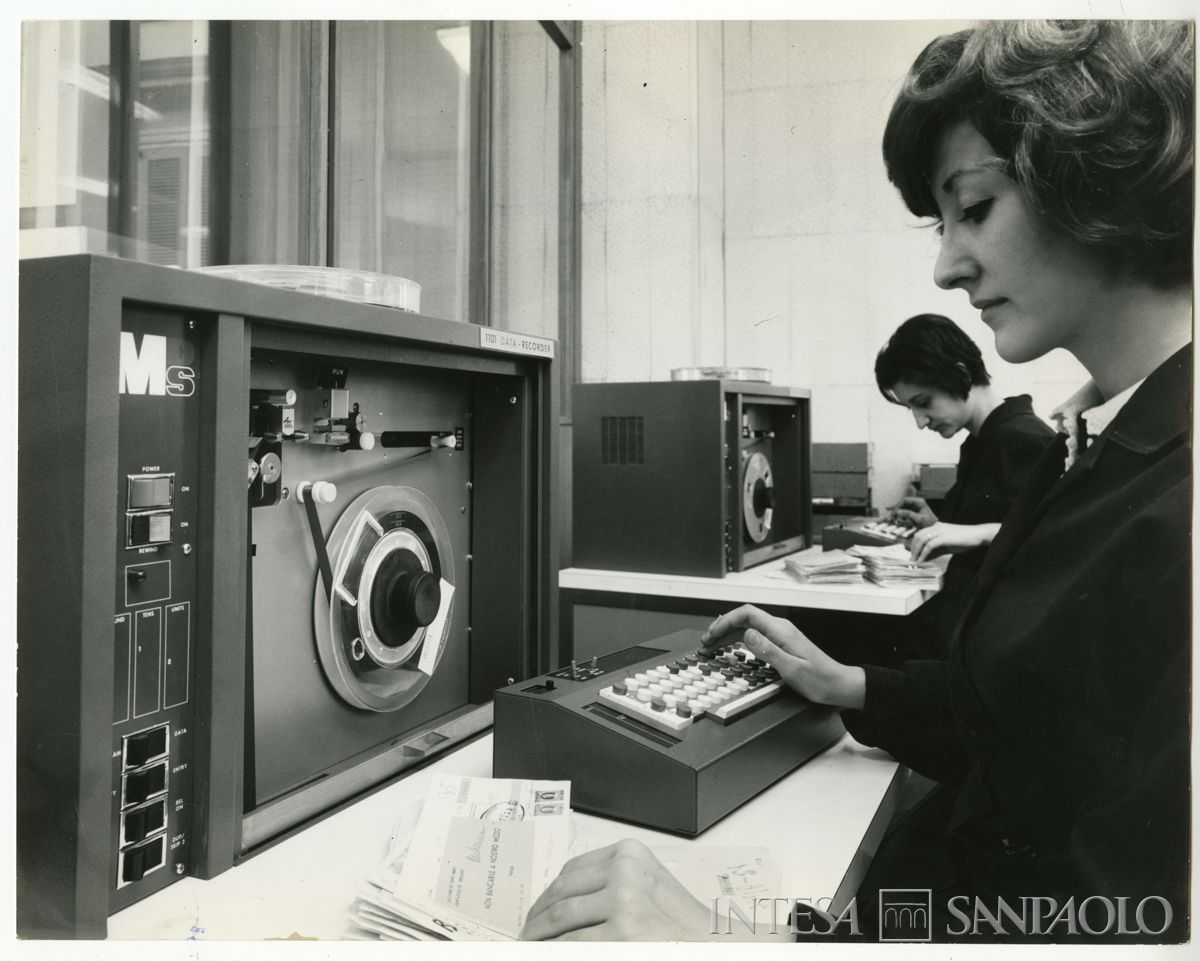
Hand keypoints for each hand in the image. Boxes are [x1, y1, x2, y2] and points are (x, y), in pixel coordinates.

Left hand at [519, 839, 715, 940]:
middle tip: (526, 935)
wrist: (712, 942)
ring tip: (530, 946)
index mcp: (629, 853)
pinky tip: (549, 953)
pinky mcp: (623, 932)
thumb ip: (609, 883)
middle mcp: (625, 871)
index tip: (536, 912)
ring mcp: (624, 901)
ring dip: (539, 936)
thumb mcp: (646, 885)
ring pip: (562, 918)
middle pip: (562, 893)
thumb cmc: (680, 922)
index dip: (547, 895)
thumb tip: (557, 906)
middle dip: (538, 918)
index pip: (572, 871)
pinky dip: (555, 950)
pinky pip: (573, 944)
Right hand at [700, 605, 864, 709]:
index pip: (747, 614)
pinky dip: (738, 641)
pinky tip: (730, 648)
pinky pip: (754, 637)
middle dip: (721, 628)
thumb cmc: (820, 679)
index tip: (713, 634)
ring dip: (727, 635)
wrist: (839, 685)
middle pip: (744, 619)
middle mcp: (779, 629)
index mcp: (781, 630)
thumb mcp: (792, 668)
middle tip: (705, 642)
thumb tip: (746, 634)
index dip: (726, 621)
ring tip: (712, 646)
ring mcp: (780, 635)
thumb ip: (768, 650)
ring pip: (747, 628)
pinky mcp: (780, 644)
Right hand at [889, 496, 936, 528]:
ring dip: (897, 513)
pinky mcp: (912, 512)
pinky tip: (895, 518)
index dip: (898, 505)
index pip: (905, 500)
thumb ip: (908, 514)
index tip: (893, 512)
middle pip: (902, 504)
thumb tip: (897, 512)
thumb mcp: (919, 519)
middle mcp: (915, 503)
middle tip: (891, 516)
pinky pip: (903, 512)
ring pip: (902, 508)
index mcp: (919, 502)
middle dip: (896, 510)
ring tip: (892, 518)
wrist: (934, 530)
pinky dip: (899, 516)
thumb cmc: (929, 524)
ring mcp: (913, 508)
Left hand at [908, 521, 999, 561]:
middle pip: (918, 536)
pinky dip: (924, 554)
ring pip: (921, 540)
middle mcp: (936, 527)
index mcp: (936, 526)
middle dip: (913, 549)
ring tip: (916, 561)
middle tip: (912, 559)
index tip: (913, 555)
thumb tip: (924, 558)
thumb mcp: (947, 544)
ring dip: (917, 552)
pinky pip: (929, 546)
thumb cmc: (964, 540)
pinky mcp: (943, 537)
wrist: (977, 535)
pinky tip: (923, 561)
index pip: (919, 534)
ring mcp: (939, 531)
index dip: (914, 545)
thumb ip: (936, 549)